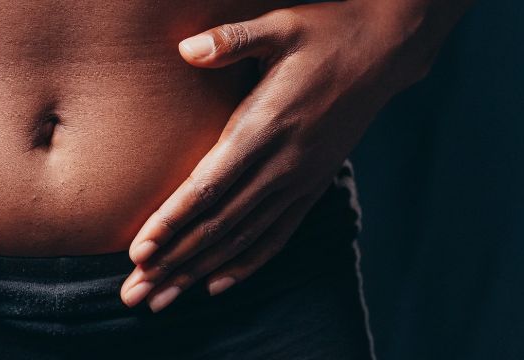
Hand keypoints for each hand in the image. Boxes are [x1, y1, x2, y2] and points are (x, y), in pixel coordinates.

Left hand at [120, 1, 471, 311]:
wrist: (388, 48)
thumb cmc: (328, 31)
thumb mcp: (281, 25)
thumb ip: (232, 40)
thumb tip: (185, 48)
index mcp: (267, 126)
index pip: (210, 185)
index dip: (172, 220)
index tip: (140, 250)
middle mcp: (284, 163)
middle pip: (220, 224)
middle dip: (174, 260)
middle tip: (135, 293)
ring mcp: (301, 179)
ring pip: (244, 238)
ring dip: (199, 269)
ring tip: (163, 298)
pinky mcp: (314, 184)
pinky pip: (278, 234)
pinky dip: (246, 262)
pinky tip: (217, 282)